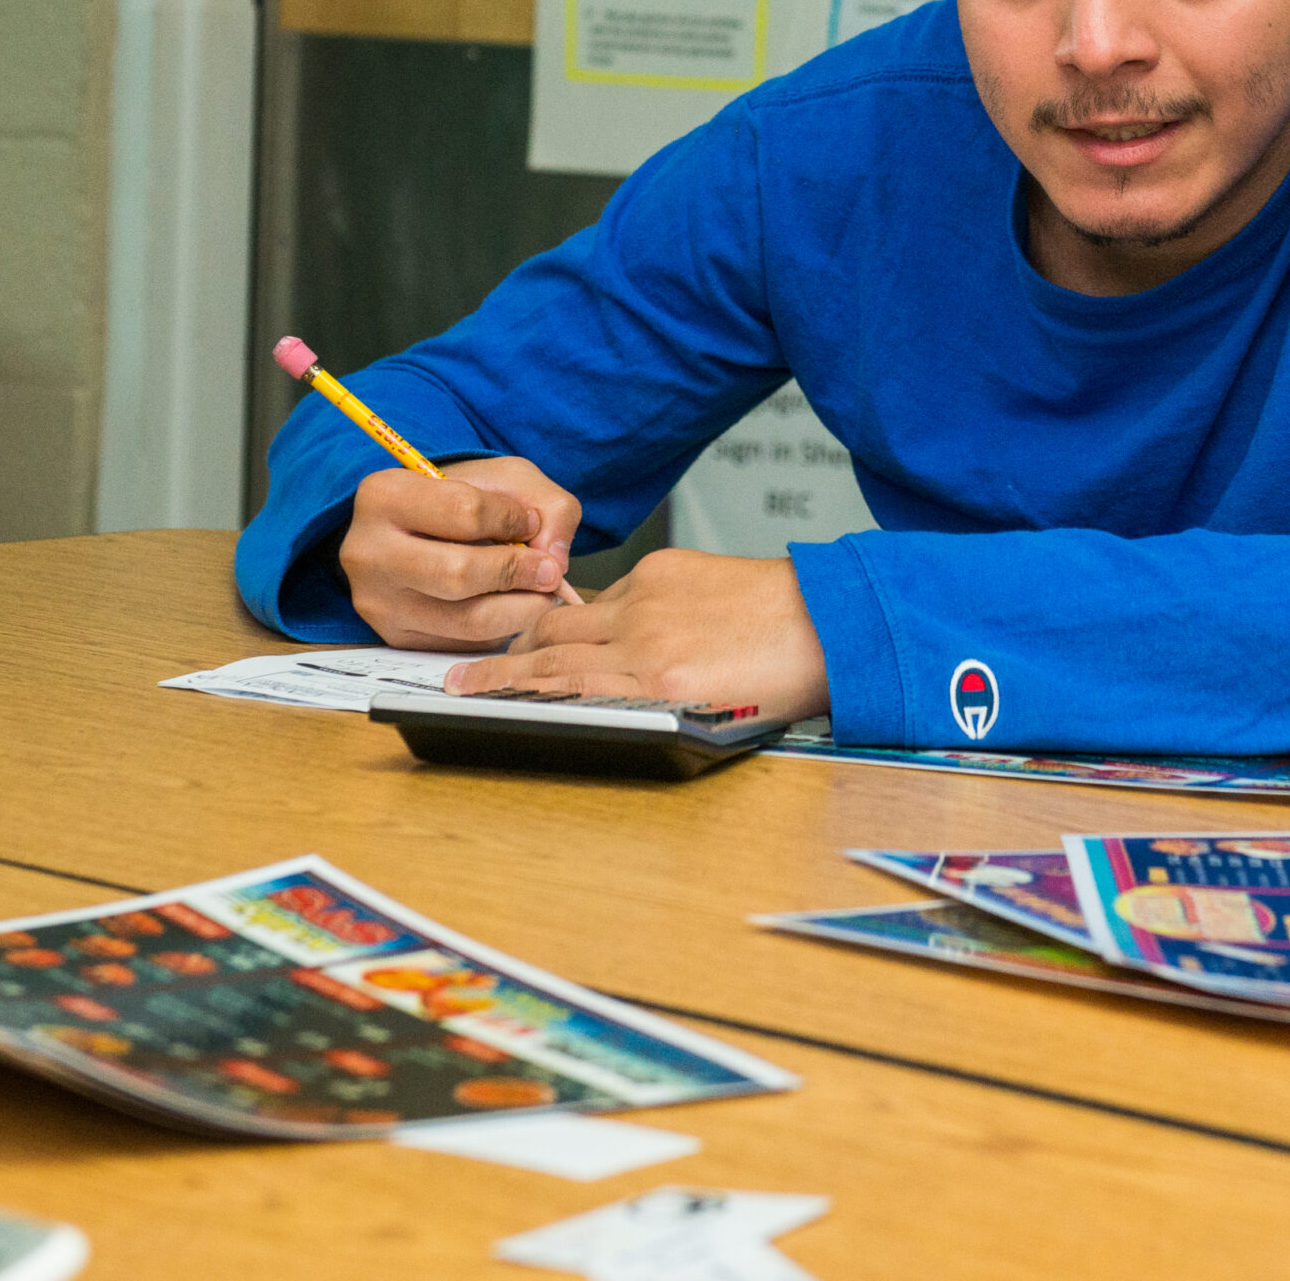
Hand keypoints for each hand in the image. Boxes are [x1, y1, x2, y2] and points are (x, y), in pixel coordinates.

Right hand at [339, 456, 583, 649]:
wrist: (416, 527)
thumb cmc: (461, 498)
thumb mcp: (507, 478)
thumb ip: (546, 505)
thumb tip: (554, 561)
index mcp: (384, 496)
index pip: (464, 512)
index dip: (513, 520)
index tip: (531, 521)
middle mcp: (367, 552)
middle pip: (458, 574)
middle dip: (518, 573)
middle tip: (549, 571)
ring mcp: (377, 602)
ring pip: (465, 620)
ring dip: (520, 610)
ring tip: (541, 592)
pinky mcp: (393, 638)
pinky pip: (462, 645)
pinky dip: (499, 630)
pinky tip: (510, 607)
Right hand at [447, 549, 829, 724]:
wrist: (826, 621)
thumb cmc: (779, 680)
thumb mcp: (706, 721)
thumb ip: (641, 711)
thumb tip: (587, 708)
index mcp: (657, 688)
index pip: (555, 688)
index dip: (500, 690)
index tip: (462, 691)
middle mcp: (646, 642)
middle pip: (548, 649)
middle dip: (502, 663)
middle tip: (464, 673)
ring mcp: (653, 599)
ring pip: (571, 617)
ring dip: (539, 634)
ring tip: (514, 649)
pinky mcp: (664, 568)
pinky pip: (610, 595)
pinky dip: (594, 612)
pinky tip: (588, 624)